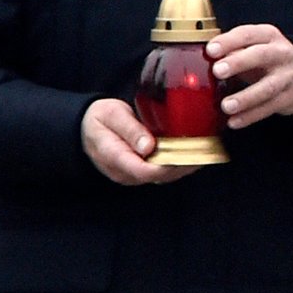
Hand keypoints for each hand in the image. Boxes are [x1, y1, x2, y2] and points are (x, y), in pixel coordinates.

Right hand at [82, 98, 198, 184]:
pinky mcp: (140, 172)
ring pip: (163, 177)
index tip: (189, 153)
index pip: (145, 171)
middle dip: (184, 165)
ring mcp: (132, 175)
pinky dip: (178, 163)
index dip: (169, 165)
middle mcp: (125, 172)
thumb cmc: (99, 119)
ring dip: (184, 166)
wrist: (86, 129)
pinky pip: (162, 172)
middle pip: (160, 176)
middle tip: (206, 150)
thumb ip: (129, 129)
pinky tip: (193, 152)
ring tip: (205, 151)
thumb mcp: (111, 115)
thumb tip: (148, 146)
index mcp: (115, 157)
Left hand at [208, 25, 292, 129]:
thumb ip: (232, 50)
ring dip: (245, 97)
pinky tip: (234, 121)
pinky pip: (269, 108)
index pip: (248, 34)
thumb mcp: (254, 47)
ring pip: (267, 87)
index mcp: (268, 36)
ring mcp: (287, 76)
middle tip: (218, 71)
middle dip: (238, 63)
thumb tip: (206, 58)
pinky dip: (250, 116)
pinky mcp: (289, 98)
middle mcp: (281, 53)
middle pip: (261, 56)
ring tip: (226, 106)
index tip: (211, 50)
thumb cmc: (268, 59)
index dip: (229, 41)